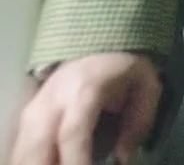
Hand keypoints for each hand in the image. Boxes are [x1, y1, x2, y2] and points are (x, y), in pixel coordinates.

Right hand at [9, 52, 160, 164]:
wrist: (100, 45)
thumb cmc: (126, 69)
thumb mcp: (147, 89)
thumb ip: (138, 124)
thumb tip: (122, 159)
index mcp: (85, 90)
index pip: (72, 133)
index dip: (76, 161)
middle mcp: (53, 100)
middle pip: (38, 146)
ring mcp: (35, 108)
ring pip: (23, 149)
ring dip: (36, 164)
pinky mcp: (27, 116)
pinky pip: (20, 146)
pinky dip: (28, 160)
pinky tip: (44, 164)